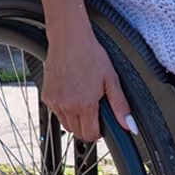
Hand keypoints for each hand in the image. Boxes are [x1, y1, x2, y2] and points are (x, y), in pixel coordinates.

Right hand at [41, 22, 133, 142]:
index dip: (98, 132)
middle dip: (87, 127)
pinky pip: (56, 112)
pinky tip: (71, 94)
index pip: (90, 135)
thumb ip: (119, 105)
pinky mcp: (46, 96)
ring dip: (75, 120)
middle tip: (93, 110)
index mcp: (85, 104)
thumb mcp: (111, 79)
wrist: (69, 39)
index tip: (101, 123)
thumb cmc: (91, 55)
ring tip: (82, 100)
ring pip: (65, 124)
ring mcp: (55, 102)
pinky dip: (64, 109)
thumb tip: (128, 125)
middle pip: (77, 133)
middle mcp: (67, 106)